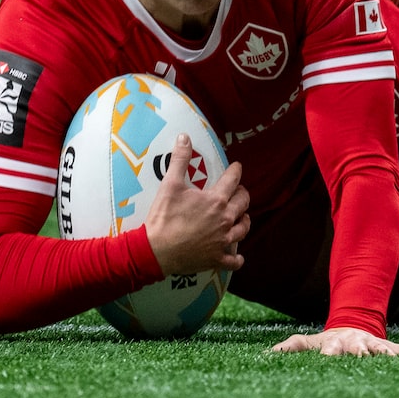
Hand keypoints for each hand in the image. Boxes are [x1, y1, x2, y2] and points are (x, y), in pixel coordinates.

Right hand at [144, 133, 250, 275]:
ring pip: (244, 228)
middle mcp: (225, 220)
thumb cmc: (163, 218)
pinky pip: (234, 260)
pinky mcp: (217, 259)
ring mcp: (223, 241)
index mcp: (216, 201)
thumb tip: (184, 137)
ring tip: (241, 217)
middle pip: (243, 203)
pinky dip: (237, 258)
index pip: (233, 180)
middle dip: (242, 195)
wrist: (154, 251)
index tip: (237, 167)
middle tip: (238, 192)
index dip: (236, 171)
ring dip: (244, 221)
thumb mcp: (170, 185)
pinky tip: (237, 256)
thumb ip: (179, 160)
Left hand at [271, 327, 398, 356]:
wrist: (352, 324)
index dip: (330, 354)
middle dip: (362, 353)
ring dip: (387, 354)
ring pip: (382, 350)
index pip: (332, 350)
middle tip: (364, 358)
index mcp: (336, 344)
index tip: (328, 359)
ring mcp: (374, 345)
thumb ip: (290, 348)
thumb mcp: (308, 342)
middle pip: (359, 349)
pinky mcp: (387, 347)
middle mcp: (356, 343)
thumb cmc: (327, 342)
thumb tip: (267, 356)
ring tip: (395, 359)